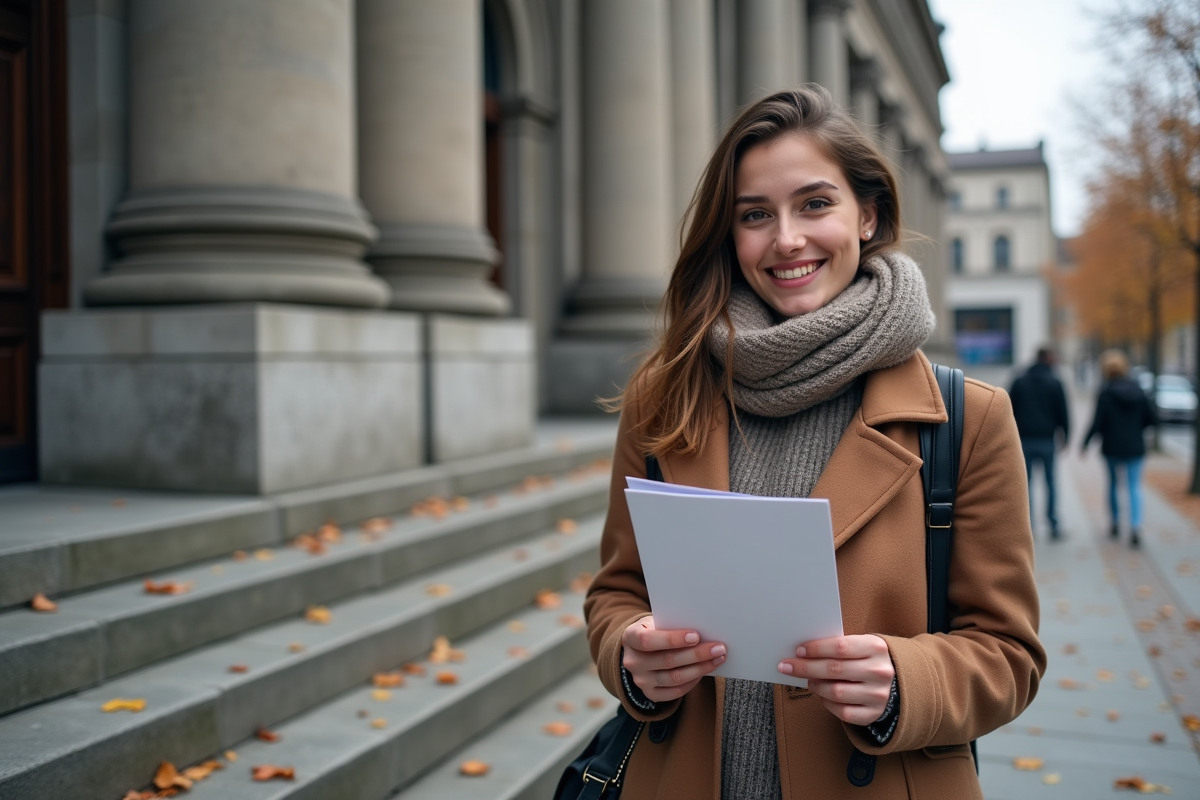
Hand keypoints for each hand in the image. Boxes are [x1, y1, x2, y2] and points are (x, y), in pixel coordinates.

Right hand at [621, 616, 725, 702]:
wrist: (641, 650)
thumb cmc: (654, 631)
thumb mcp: (655, 622)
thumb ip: (671, 625)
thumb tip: (702, 630)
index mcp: (630, 638)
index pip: (648, 640)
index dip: (672, 639)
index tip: (696, 636)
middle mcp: (632, 661)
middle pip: (666, 661)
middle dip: (696, 654)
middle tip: (718, 648)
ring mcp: (640, 680)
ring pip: (674, 678)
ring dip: (700, 668)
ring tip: (717, 658)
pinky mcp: (651, 694)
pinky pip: (676, 691)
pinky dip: (693, 681)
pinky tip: (704, 670)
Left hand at [777, 634, 893, 725]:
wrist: (901, 683)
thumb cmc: (870, 660)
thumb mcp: (862, 646)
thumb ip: (839, 647)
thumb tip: (803, 652)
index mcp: (876, 648)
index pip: (840, 647)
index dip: (816, 648)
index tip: (799, 650)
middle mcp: (879, 671)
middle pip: (834, 669)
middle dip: (806, 668)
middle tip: (787, 666)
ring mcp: (878, 694)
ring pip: (836, 692)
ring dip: (816, 686)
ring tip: (809, 681)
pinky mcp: (873, 713)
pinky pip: (843, 712)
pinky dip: (828, 703)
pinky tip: (823, 695)